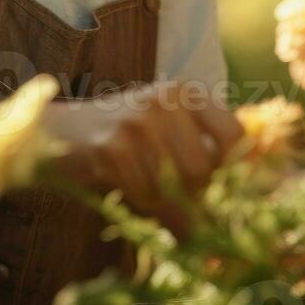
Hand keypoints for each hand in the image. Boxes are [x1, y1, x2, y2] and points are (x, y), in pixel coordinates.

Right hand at [43, 80, 242, 222]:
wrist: (56, 132)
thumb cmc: (120, 136)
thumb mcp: (164, 127)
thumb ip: (202, 147)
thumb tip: (247, 194)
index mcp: (186, 93)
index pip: (235, 134)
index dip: (236, 169)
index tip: (228, 193)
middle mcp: (165, 101)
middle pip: (205, 168)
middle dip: (198, 197)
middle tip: (188, 210)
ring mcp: (137, 123)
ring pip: (175, 186)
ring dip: (171, 210)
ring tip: (161, 208)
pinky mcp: (111, 149)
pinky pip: (144, 195)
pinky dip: (144, 208)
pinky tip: (131, 197)